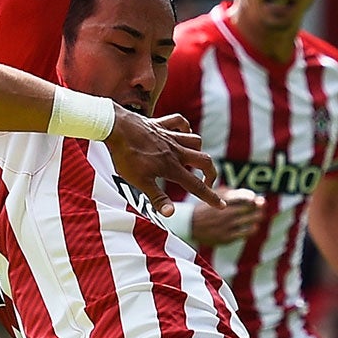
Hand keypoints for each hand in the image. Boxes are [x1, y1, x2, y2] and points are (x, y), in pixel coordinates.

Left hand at [106, 107, 220, 214]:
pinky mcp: (160, 124)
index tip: (222, 206)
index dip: (210, 197)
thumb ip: (157, 198)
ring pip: (195, 140)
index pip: (196, 186)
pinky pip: (179, 122)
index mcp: (172, 168)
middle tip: (207, 183)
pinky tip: (183, 133)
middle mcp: (175, 151)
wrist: (115, 127)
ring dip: (198, 151)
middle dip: (210, 173)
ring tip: (193, 161)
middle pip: (204, 160)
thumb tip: (171, 215)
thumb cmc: (125, 157)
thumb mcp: (139, 182)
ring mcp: (169, 136)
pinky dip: (185, 127)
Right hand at [191, 188, 263, 245]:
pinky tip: (253, 226)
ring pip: (250, 220)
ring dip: (258, 216)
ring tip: (259, 215)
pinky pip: (245, 232)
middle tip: (262, 205)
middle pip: (249, 208)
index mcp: (221, 200)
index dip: (253, 198)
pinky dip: (253, 229)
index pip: (244, 196)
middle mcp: (225, 212)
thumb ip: (234, 193)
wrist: (190, 224)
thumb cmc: (207, 208)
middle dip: (259, 206)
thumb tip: (254, 196)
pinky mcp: (226, 237)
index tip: (257, 199)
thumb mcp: (215, 195)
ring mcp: (226, 225)